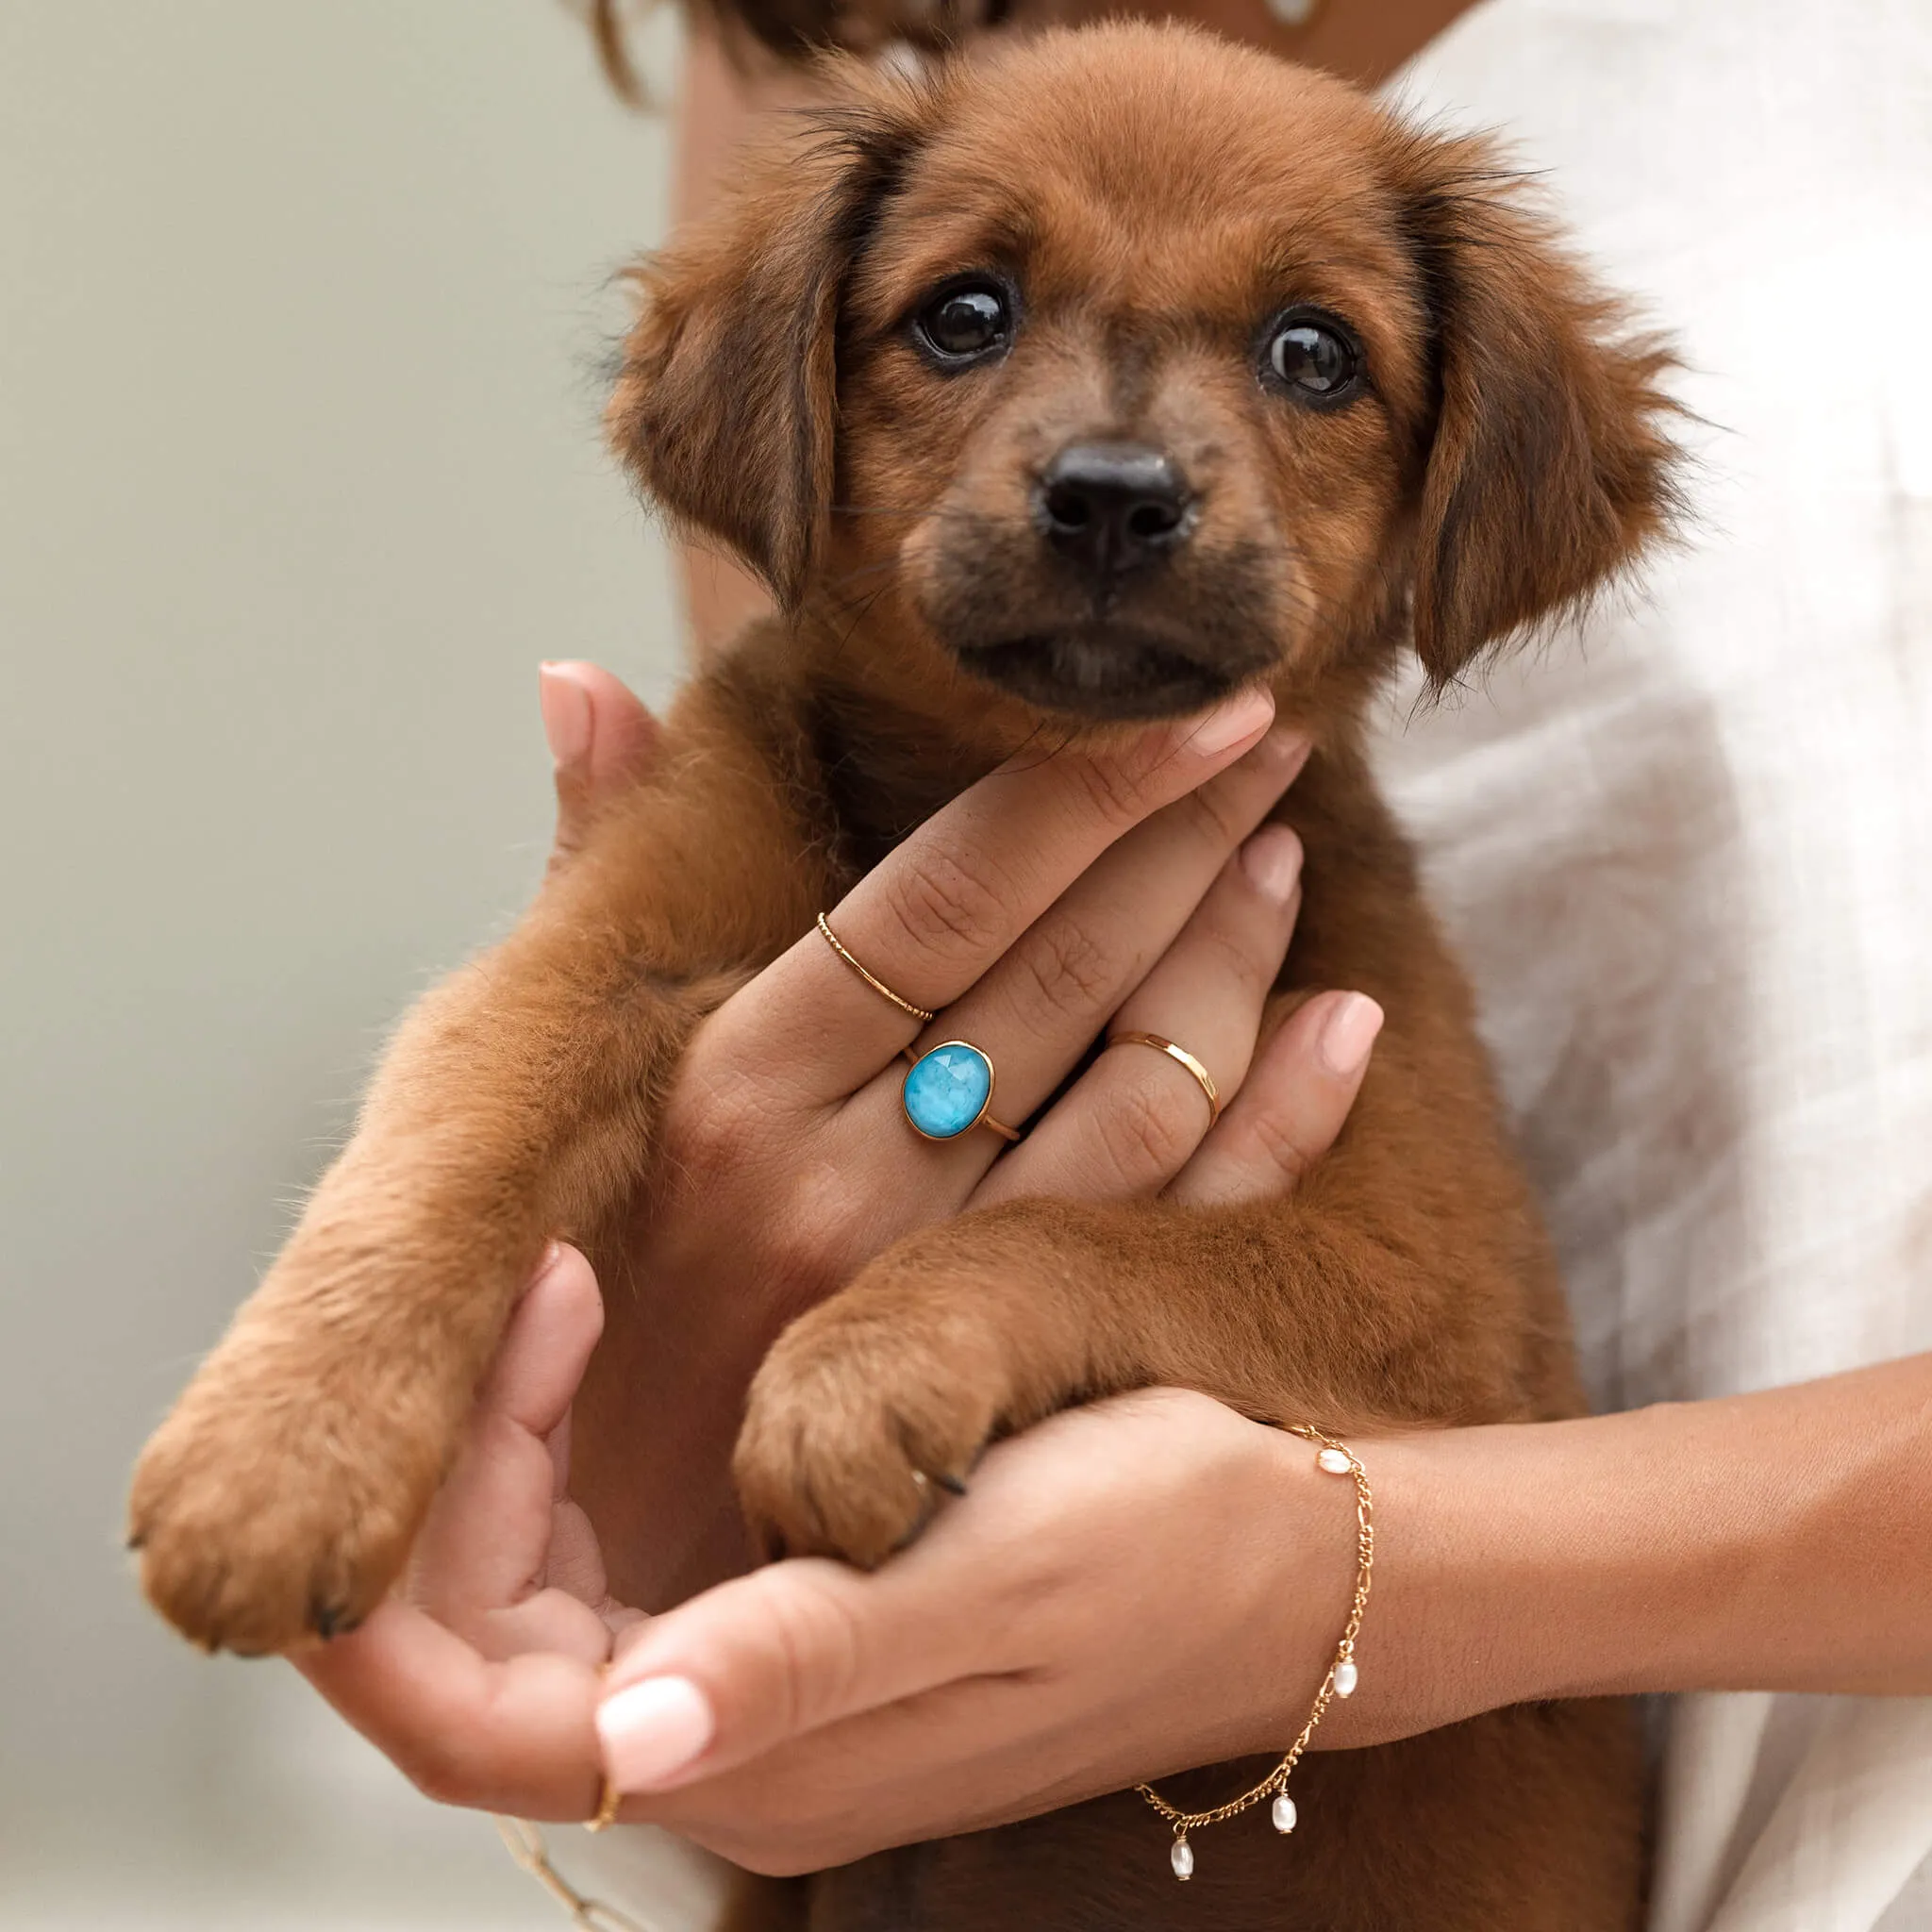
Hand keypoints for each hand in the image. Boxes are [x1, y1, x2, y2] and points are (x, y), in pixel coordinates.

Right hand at [533, 664, 1380, 1613]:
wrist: (619, 1580)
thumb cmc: (562, 1299)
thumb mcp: (519, 1076)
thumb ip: (585, 870)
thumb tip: (574, 676)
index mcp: (731, 1082)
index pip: (943, 897)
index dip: (1084, 793)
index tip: (1194, 706)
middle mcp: (842, 1176)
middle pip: (1062, 970)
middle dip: (1184, 834)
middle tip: (1270, 730)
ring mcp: (940, 1282)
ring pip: (1140, 1086)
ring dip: (1233, 954)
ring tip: (1285, 846)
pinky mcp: (1012, 1366)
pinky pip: (1179, 1228)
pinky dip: (1277, 1119)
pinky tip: (1339, 1025)